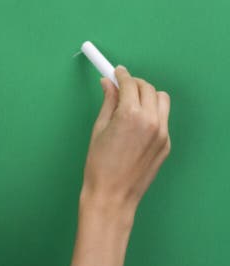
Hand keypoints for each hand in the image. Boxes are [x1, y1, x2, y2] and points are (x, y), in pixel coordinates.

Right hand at [81, 65, 171, 212]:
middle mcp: (151, 121)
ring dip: (147, 96)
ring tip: (131, 104)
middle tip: (120, 87)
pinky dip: (152, 114)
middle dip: (134, 84)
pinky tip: (136, 124)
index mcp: (130, 115)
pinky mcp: (166, 144)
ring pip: (161, 100)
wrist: (112, 194)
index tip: (115, 72)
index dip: (121, 75)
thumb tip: (108, 84)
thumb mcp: (98, 128)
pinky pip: (163, 119)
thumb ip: (108, 102)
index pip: (130, 83)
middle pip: (147, 88)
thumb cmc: (99, 165)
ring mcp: (162, 133)